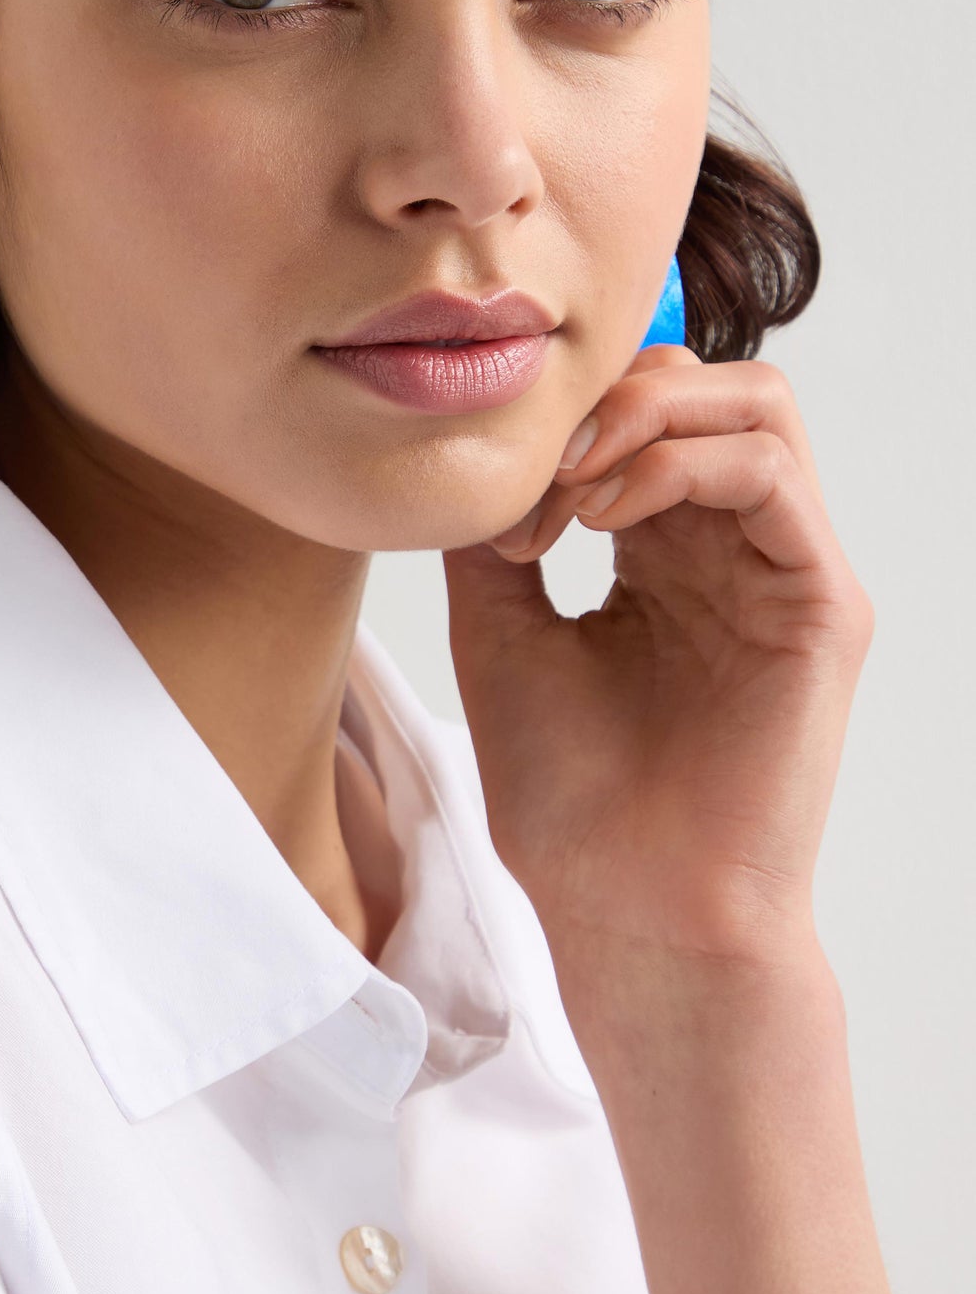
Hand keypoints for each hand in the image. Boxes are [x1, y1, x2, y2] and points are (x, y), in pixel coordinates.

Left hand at [442, 345, 873, 992]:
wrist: (627, 907)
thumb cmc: (570, 798)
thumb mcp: (500, 632)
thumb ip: (497, 531)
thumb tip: (471, 449)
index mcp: (665, 552)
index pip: (649, 409)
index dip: (573, 407)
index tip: (494, 472)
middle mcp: (733, 549)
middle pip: (705, 385)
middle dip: (610, 396)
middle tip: (539, 469)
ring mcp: (784, 571)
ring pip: (755, 403)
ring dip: (644, 418)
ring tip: (571, 492)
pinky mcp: (822, 603)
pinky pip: (771, 472)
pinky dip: (679, 462)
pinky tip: (606, 520)